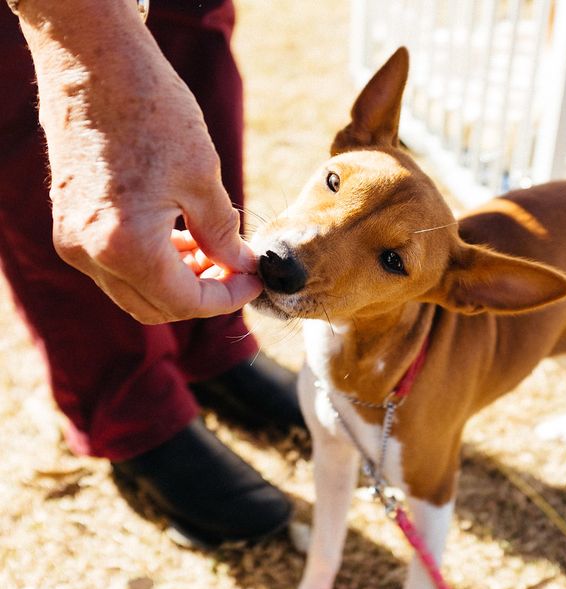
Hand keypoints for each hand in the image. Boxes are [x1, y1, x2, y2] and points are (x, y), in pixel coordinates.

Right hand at [17, 0, 261, 322]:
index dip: (228, 297)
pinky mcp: (68, 224)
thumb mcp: (203, 178)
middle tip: (237, 268)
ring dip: (177, 282)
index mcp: (127, 246)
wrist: (93, 62)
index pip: (185, 302)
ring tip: (214, 251)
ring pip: (133, 291)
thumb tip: (242, 266)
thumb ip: (223, 235)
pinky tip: (181, 238)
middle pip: (156, 307)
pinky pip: (113, 266)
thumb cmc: (153, 111)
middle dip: (203, 294)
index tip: (255, 279)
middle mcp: (91, 253)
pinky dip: (151, 264)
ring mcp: (72, 241)